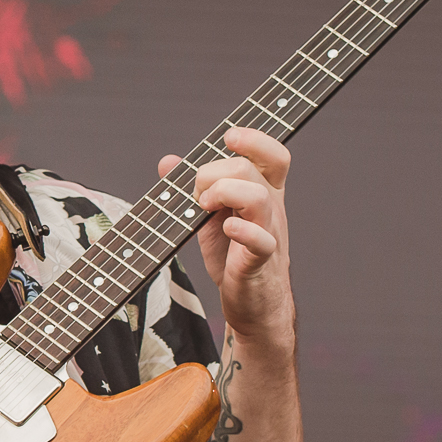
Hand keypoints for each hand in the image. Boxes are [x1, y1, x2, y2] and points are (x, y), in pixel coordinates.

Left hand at [158, 127, 294, 346]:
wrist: (253, 304)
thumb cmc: (233, 256)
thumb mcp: (210, 217)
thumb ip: (193, 188)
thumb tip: (167, 160)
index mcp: (263, 193)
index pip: (274, 155)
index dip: (255, 139)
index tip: (228, 137)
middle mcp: (271, 209)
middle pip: (250, 169)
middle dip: (214, 172)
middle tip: (197, 194)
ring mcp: (268, 234)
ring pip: (259, 197)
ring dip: (224, 193)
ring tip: (204, 207)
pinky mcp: (260, 262)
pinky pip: (261, 240)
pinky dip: (242, 230)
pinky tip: (226, 228)